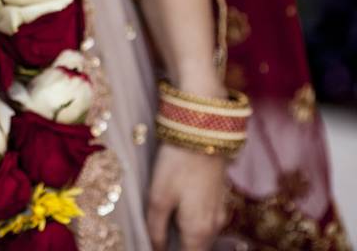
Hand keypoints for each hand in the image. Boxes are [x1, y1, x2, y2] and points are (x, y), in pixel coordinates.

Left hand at [147, 79, 229, 249]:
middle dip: (177, 247)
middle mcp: (214, 227)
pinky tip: (178, 215)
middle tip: (156, 240)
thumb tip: (155, 250)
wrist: (203, 134)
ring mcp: (219, 213)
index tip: (154, 247)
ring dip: (185, 238)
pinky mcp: (219, 199)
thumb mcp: (158, 198)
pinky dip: (192, 225)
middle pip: (196, 249)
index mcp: (198, 232)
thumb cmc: (177, 165)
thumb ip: (156, 229)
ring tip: (163, 231)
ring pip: (202, 237)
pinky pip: (206, 222)